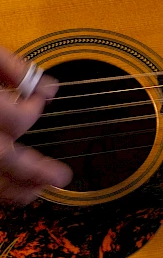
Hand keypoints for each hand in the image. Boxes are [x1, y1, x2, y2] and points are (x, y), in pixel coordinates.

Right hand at [0, 47, 71, 205]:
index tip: (39, 98)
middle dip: (33, 169)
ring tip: (36, 190)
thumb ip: (13, 68)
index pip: (17, 119)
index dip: (34, 109)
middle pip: (2, 156)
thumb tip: (49, 88)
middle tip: (61, 177)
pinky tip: (12, 189)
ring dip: (11, 187)